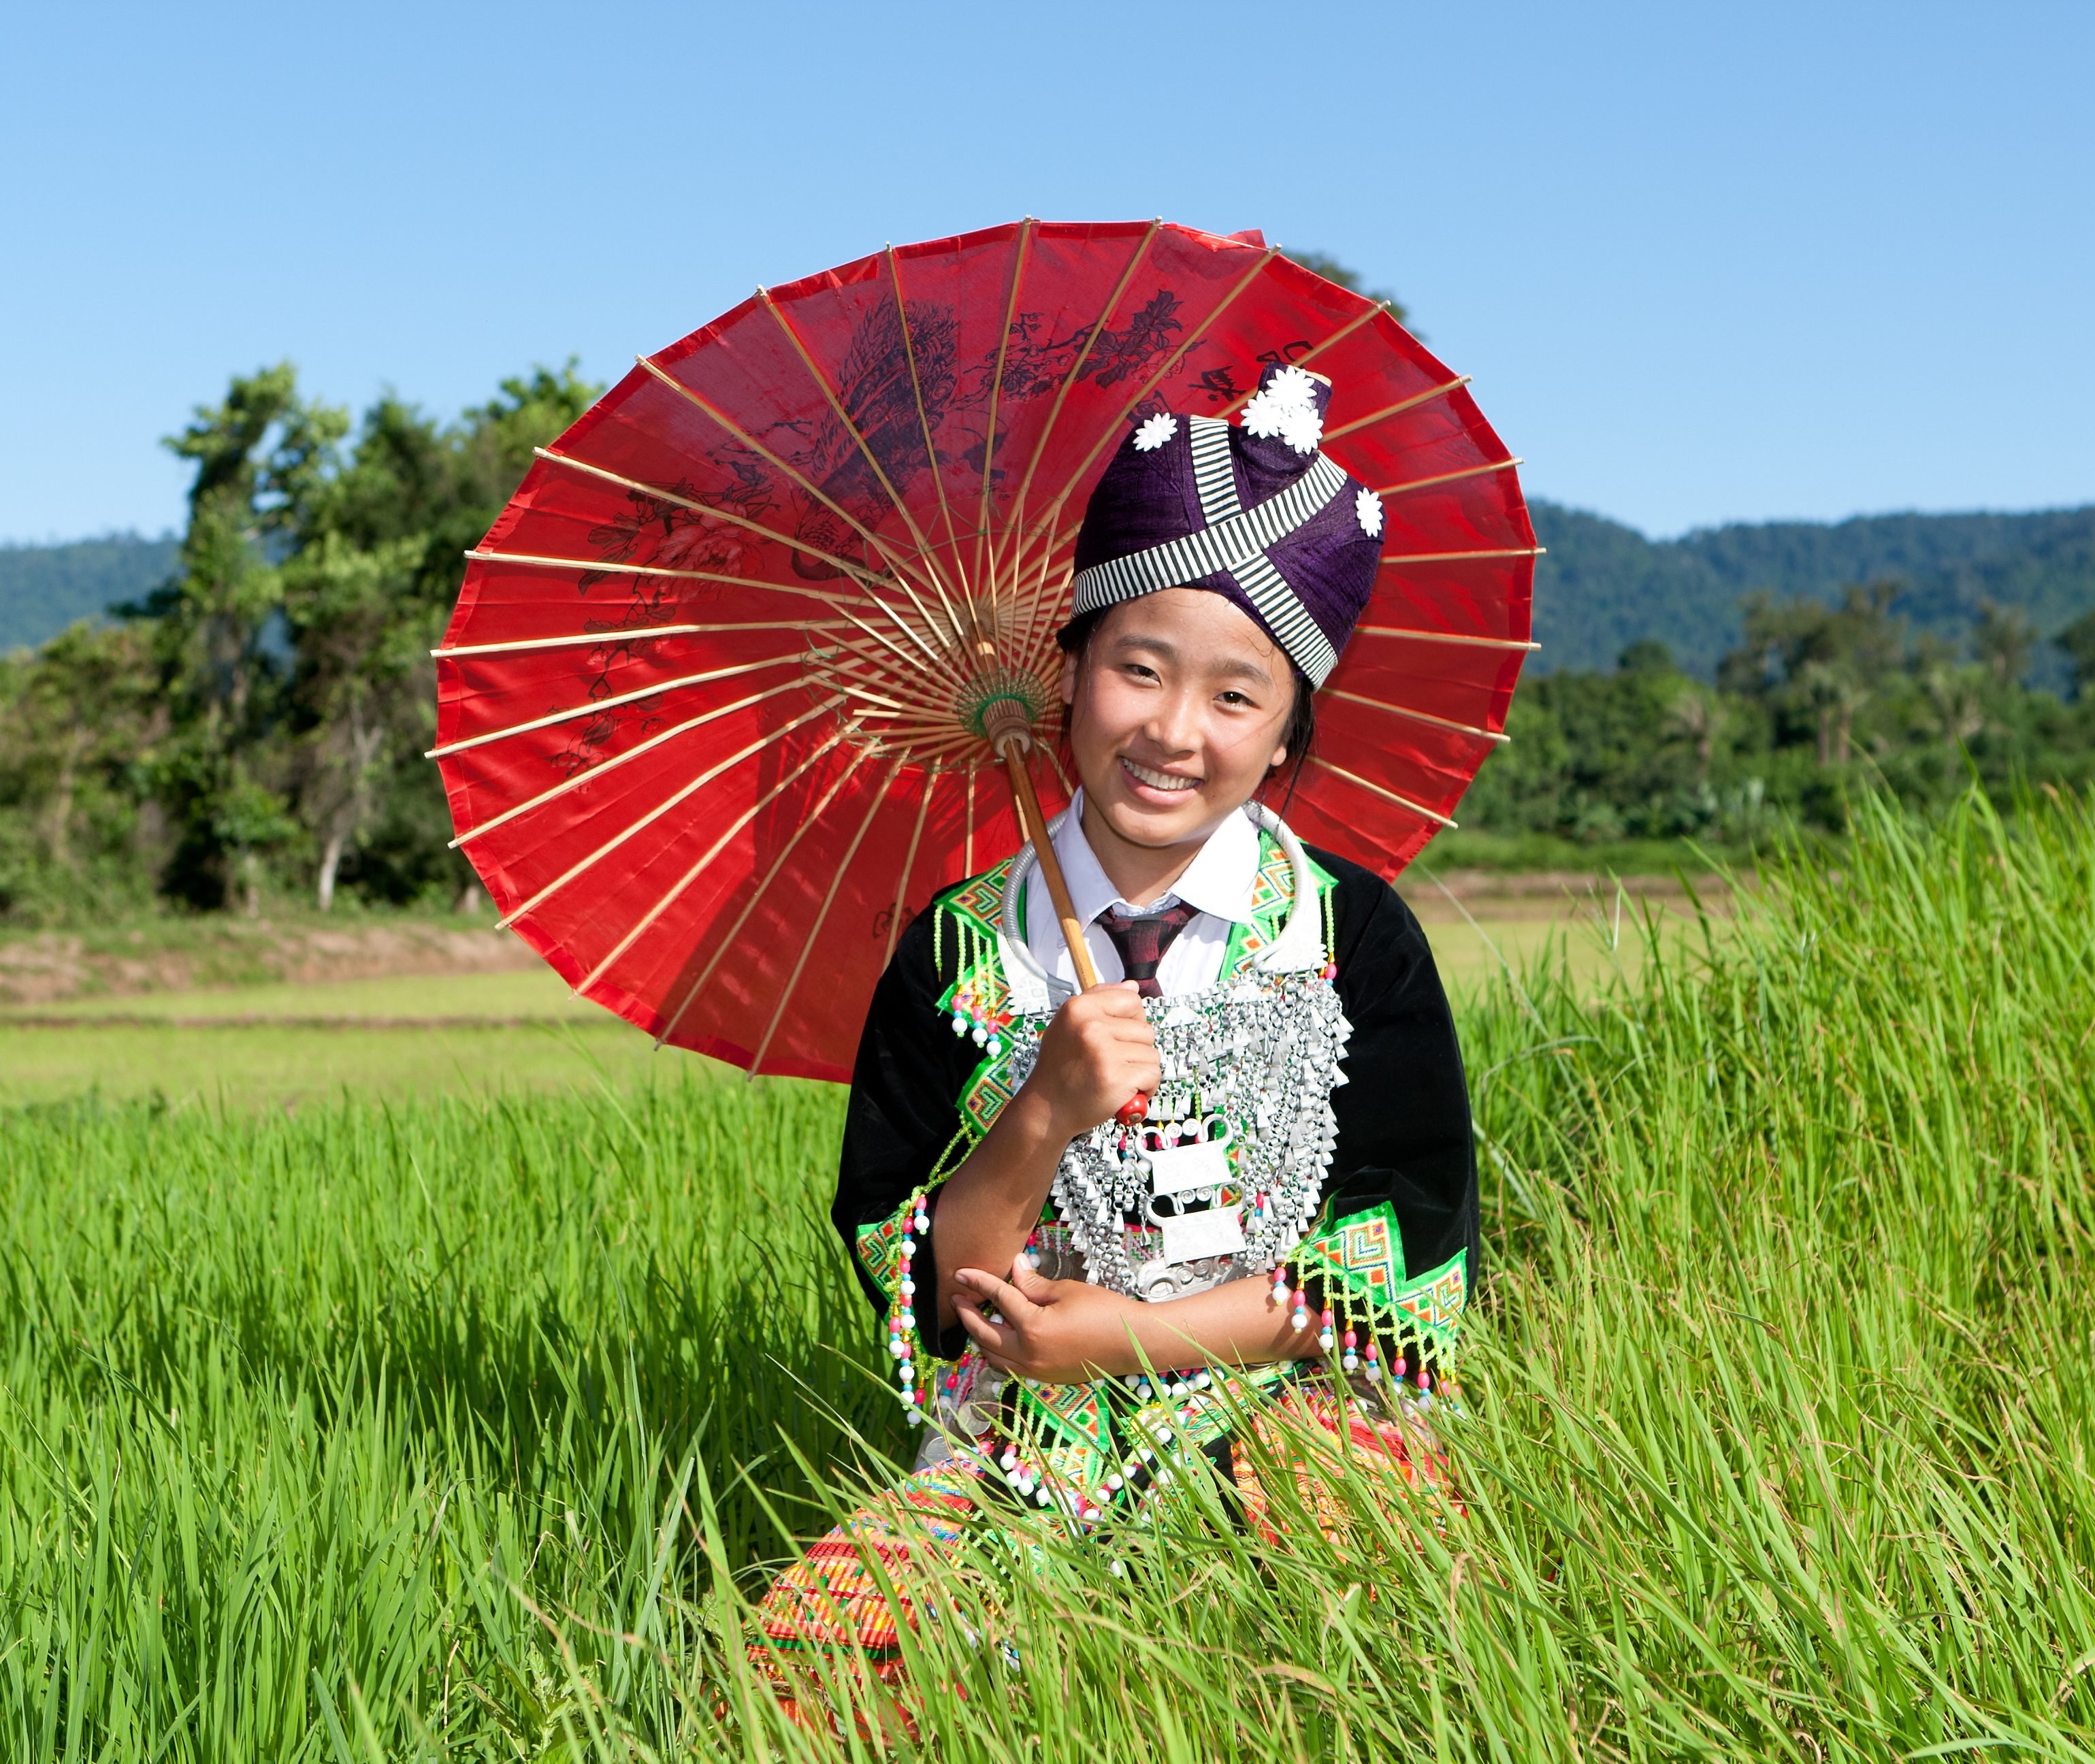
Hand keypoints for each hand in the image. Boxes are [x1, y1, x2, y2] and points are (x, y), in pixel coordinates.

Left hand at [952, 1256, 1137, 1383]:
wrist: (1133, 1343)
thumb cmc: (1104, 1312)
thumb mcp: (1066, 1291)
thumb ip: (1033, 1284)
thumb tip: (1014, 1268)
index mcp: (1032, 1329)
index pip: (998, 1299)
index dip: (978, 1282)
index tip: (961, 1273)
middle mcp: (1028, 1355)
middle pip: (985, 1334)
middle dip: (968, 1314)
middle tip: (958, 1297)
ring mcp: (1036, 1371)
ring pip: (994, 1356)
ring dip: (981, 1336)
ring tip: (977, 1317)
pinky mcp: (1046, 1378)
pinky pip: (1011, 1367)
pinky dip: (999, 1352)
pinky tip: (1001, 1337)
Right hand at [1025, 981, 1160, 1139]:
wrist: (1047, 1108)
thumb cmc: (1061, 1067)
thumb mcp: (1069, 1024)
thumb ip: (1100, 1000)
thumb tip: (1133, 987)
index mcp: (1078, 1007)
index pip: (1132, 1000)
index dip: (1131, 1021)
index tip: (1116, 1038)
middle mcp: (1090, 1026)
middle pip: (1145, 1030)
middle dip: (1136, 1050)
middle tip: (1111, 1063)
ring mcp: (1103, 1052)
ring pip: (1151, 1054)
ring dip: (1140, 1070)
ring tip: (1116, 1078)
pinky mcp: (1116, 1078)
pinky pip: (1152, 1074)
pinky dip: (1145, 1087)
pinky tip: (1125, 1091)